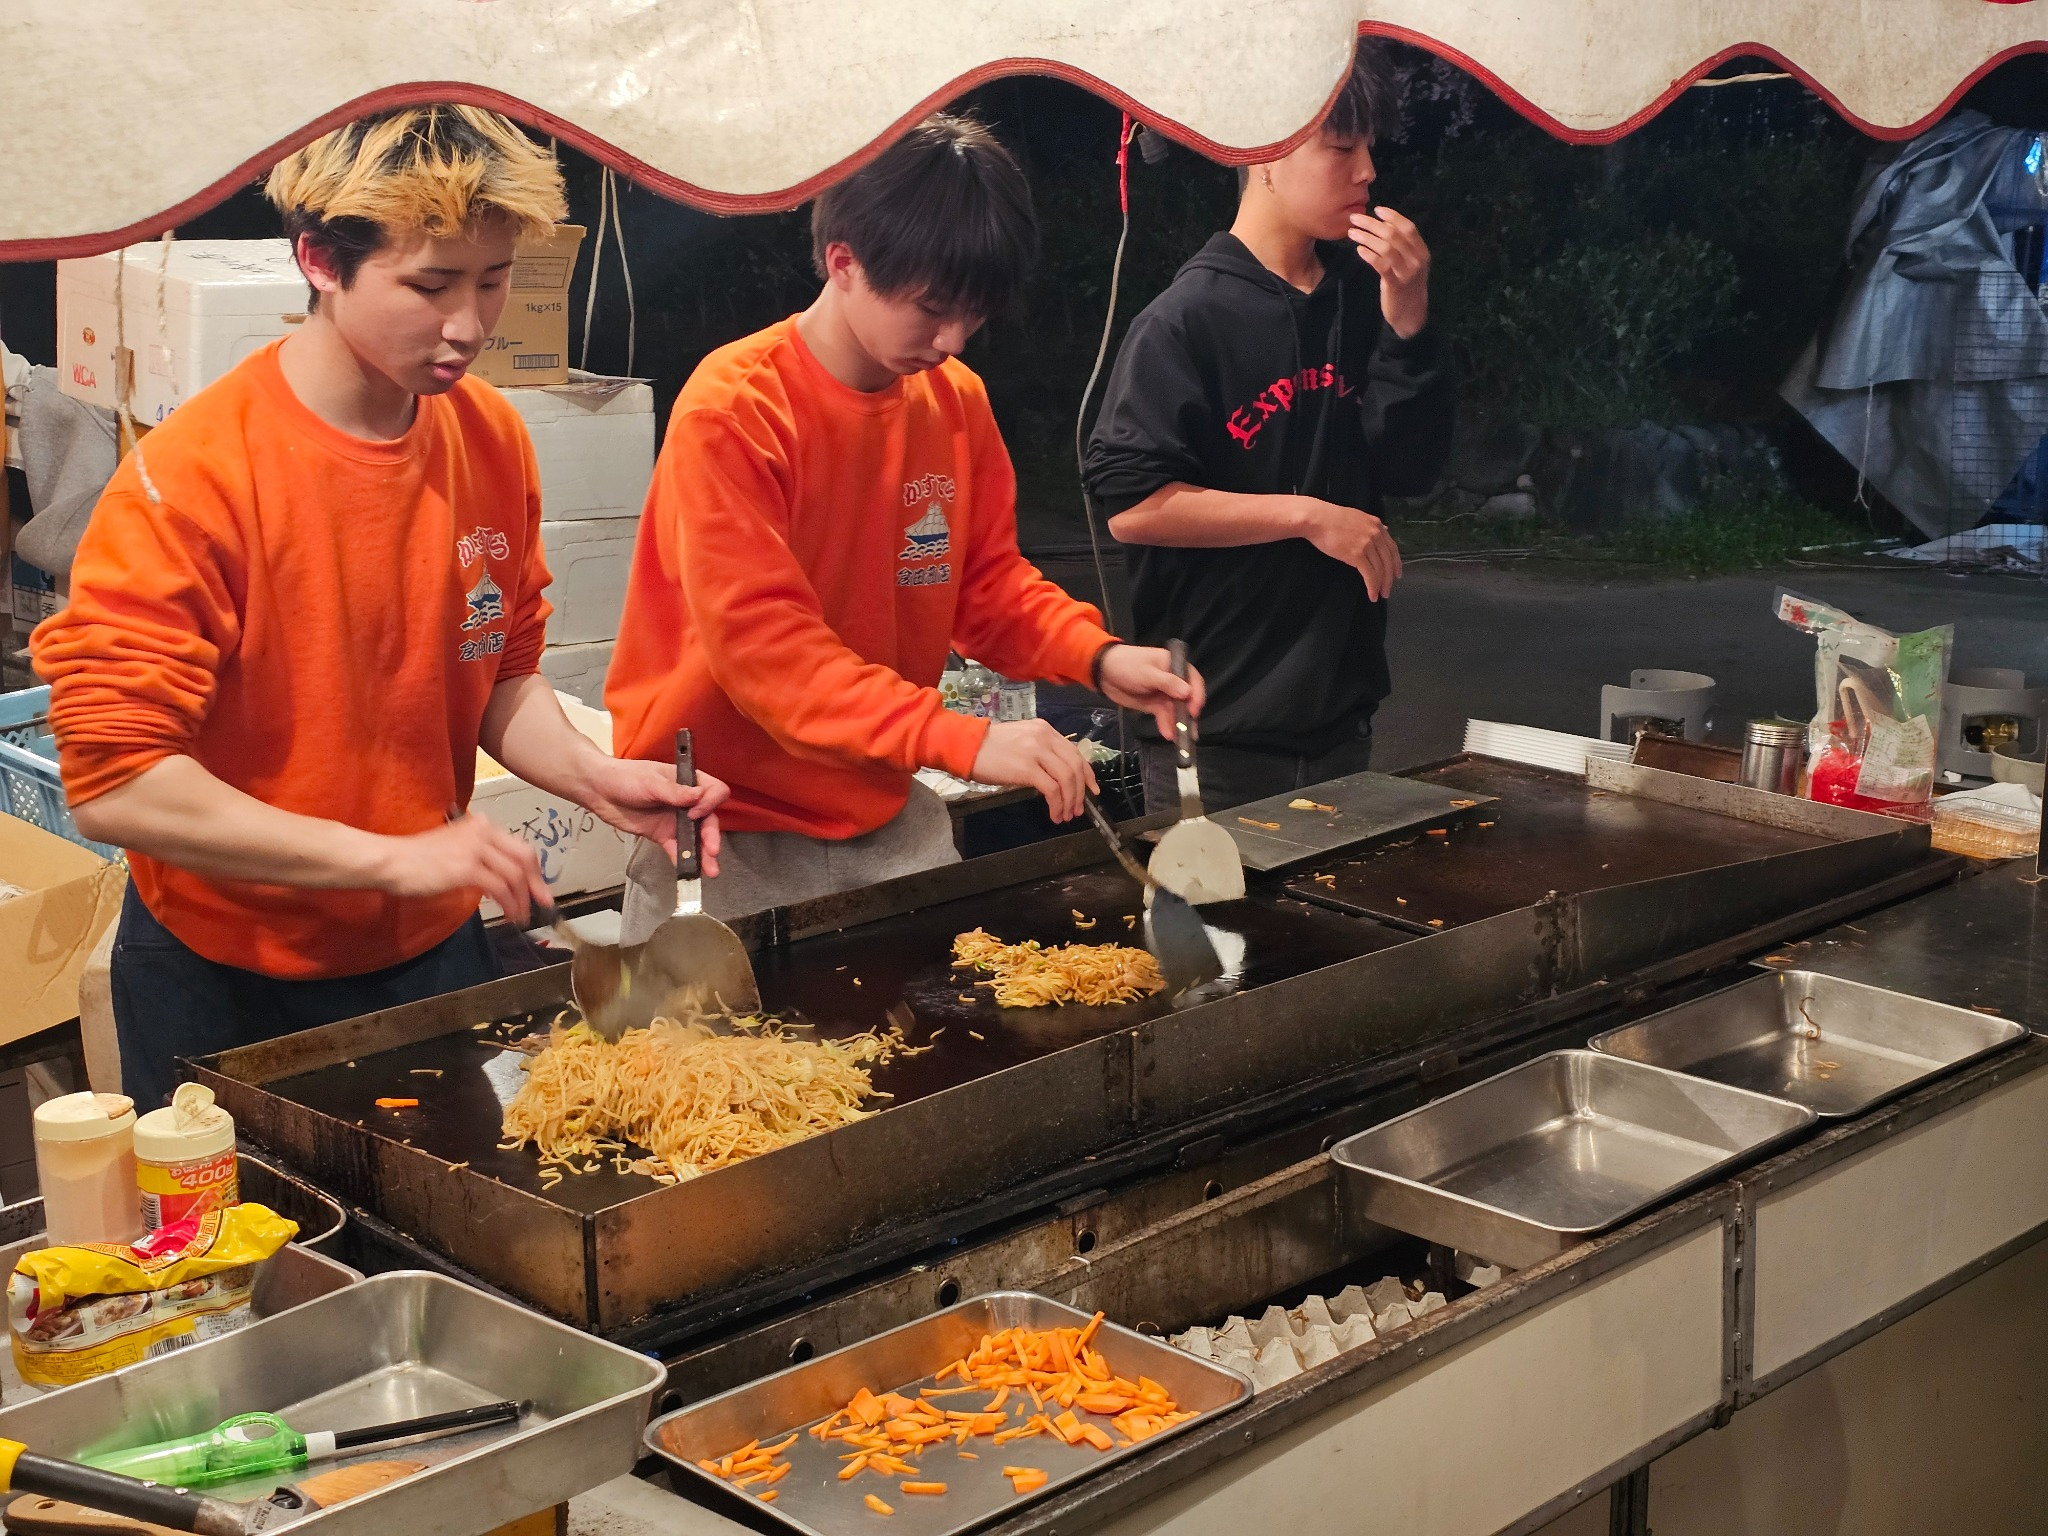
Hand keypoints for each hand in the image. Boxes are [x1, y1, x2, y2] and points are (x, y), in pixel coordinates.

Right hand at [375, 813, 550, 922]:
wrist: (392, 860)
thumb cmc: (417, 858)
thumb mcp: (454, 845)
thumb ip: (478, 852)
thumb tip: (502, 871)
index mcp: (481, 826)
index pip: (519, 846)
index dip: (534, 870)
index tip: (540, 889)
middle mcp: (483, 832)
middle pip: (524, 858)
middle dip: (536, 884)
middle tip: (542, 904)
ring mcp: (476, 849)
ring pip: (514, 876)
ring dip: (521, 900)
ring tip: (521, 917)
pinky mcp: (468, 868)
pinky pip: (500, 888)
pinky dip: (509, 904)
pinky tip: (508, 914)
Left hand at [575, 755, 725, 875]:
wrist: (599, 791)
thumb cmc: (625, 778)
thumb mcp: (650, 782)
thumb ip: (675, 792)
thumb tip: (699, 796)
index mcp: (687, 782)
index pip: (713, 791)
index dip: (710, 803)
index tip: (695, 813)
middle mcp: (687, 802)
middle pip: (708, 819)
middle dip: (711, 836)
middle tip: (712, 851)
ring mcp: (675, 820)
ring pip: (696, 838)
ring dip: (704, 853)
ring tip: (711, 870)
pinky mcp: (663, 835)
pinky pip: (677, 849)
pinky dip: (683, 860)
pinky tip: (689, 872)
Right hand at [971, 720, 1097, 823]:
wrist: (966, 747)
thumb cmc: (989, 747)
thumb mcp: (1021, 740)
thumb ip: (1041, 750)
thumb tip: (1057, 774)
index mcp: (1045, 730)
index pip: (1075, 752)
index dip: (1087, 774)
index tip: (1091, 790)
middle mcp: (1045, 738)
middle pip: (1075, 767)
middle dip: (1080, 792)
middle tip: (1078, 809)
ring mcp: (1036, 752)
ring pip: (1067, 780)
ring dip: (1070, 802)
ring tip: (1067, 816)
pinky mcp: (1027, 769)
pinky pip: (1052, 790)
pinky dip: (1057, 805)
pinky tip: (1054, 814)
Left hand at [1093, 643, 1204, 739]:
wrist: (1104, 672)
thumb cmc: (1127, 665)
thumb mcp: (1147, 673)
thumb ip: (1167, 683)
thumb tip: (1188, 693)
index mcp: (1175, 666)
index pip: (1193, 681)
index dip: (1196, 696)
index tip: (1194, 710)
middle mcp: (1174, 681)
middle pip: (1187, 698)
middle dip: (1189, 714)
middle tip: (1190, 730)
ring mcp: (1165, 694)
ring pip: (1177, 710)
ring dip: (1179, 724)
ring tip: (1181, 738)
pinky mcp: (1155, 705)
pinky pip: (1165, 716)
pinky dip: (1167, 725)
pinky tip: (1168, 734)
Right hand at [1301, 498, 1401, 600]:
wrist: (1318, 519)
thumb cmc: (1331, 518)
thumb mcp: (1357, 518)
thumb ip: (1371, 526)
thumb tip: (1384, 530)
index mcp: (1376, 525)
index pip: (1392, 548)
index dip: (1396, 563)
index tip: (1396, 574)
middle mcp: (1376, 534)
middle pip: (1388, 561)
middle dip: (1389, 579)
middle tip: (1387, 590)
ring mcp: (1367, 544)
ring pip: (1380, 569)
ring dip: (1381, 585)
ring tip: (1379, 595)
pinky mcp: (1357, 555)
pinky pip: (1370, 575)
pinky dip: (1372, 587)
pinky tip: (1372, 595)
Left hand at [1349, 207, 1429, 339]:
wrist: (1411, 315)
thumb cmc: (1406, 286)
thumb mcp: (1408, 264)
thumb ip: (1401, 247)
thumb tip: (1383, 226)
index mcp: (1422, 251)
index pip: (1408, 227)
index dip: (1393, 216)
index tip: (1376, 209)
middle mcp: (1417, 260)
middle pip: (1394, 235)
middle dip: (1372, 224)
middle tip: (1355, 219)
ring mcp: (1407, 273)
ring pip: (1386, 248)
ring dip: (1367, 237)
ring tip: (1352, 233)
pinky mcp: (1395, 285)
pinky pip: (1381, 265)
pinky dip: (1369, 255)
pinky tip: (1359, 250)